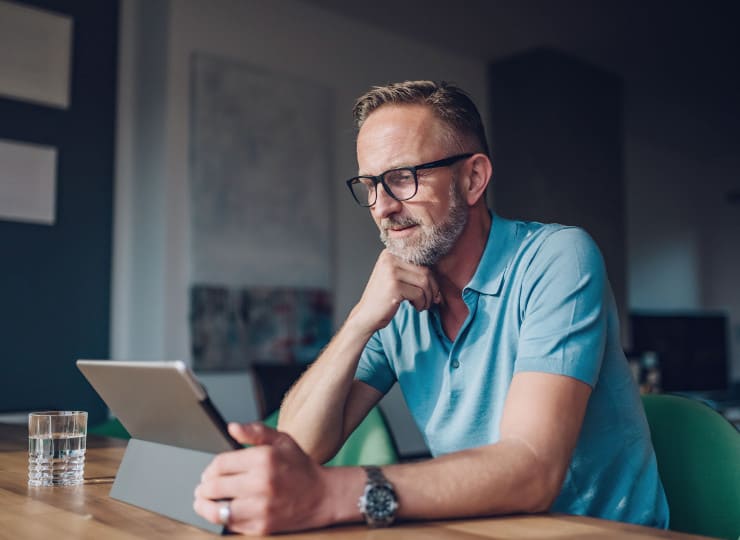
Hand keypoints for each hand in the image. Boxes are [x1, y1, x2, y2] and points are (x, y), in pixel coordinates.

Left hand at [193, 422, 330, 534]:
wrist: (322, 496)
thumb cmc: (300, 467)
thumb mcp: (282, 440)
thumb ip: (255, 432)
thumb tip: (232, 427)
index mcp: (264, 459)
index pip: (220, 464)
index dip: (209, 468)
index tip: (208, 472)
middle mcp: (261, 483)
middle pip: (214, 486)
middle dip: (203, 487)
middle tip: (202, 488)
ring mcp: (261, 507)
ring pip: (217, 510)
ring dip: (204, 506)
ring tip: (202, 502)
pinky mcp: (262, 527)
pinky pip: (231, 525)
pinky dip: (223, 519)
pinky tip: (223, 512)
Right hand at [350, 250, 440, 334]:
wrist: (366, 315)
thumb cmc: (383, 298)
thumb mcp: (395, 278)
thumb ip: (413, 272)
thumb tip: (438, 280)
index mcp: (390, 253)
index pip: (421, 261)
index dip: (432, 277)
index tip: (433, 291)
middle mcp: (389, 259)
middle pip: (425, 271)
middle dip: (433, 288)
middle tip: (432, 300)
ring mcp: (391, 272)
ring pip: (424, 282)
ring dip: (428, 297)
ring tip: (422, 305)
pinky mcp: (394, 286)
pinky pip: (419, 294)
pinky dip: (421, 303)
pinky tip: (416, 307)